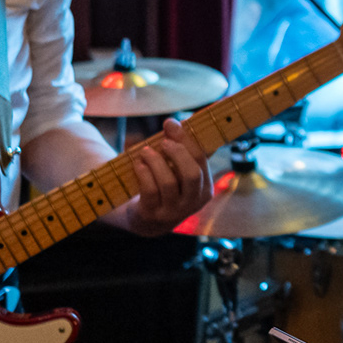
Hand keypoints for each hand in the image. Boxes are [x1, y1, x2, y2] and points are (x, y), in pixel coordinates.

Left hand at [124, 118, 213, 234]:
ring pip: (168, 182)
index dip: (186, 139)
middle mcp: (192, 202)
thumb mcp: (178, 172)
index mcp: (204, 189)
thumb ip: (182, 150)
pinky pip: (150, 190)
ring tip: (146, 151)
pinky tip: (138, 164)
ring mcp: (172, 211)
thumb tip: (174, 122)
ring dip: (155, 162)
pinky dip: (143, 173)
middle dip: (177, 153)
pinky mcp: (152, 214)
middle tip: (163, 142)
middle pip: (192, 174)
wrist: (148, 219)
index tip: (171, 124)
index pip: (201, 159)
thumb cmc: (166, 186)